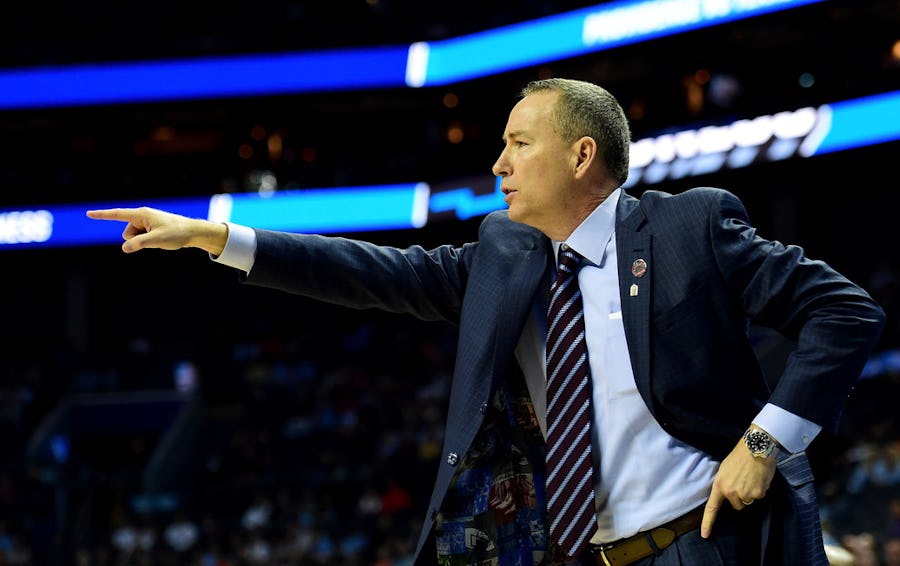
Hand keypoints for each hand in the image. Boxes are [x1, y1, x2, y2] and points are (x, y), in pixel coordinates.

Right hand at [86, 207, 226, 254]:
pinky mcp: (150, 228)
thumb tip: (124, 247)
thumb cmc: (176, 234)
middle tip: (155, 238)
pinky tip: (161, 239)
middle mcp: (142, 216)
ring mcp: (146, 222)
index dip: (102, 215)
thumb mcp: (157, 240)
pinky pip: (141, 238)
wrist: (192, 232)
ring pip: (133, 237)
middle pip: (126, 233)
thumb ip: (139, 243)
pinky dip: (148, 241)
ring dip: (143, 241)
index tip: (88, 213)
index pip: (117, 214)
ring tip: (160, 238)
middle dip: (135, 240)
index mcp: (141, 214)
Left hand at [700, 438, 776, 537]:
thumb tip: (727, 494)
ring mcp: (744, 494)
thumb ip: (725, 484)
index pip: (712, 508)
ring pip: (748, 501)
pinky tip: (759, 478)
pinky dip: (761, 489)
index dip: (708, 522)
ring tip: (751, 477)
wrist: (755, 448)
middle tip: (743, 481)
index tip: (705, 535)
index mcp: (719, 485)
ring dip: (751, 493)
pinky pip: (759, 496)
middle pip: (737, 505)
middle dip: (741, 497)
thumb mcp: (725, 470)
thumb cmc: (740, 456)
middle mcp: (730, 492)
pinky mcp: (757, 493)